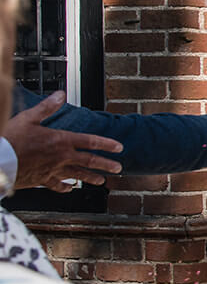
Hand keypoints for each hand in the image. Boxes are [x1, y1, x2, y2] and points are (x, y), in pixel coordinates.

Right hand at [4, 92, 123, 190]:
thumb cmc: (10, 139)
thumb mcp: (28, 118)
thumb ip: (47, 107)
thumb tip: (61, 95)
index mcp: (60, 140)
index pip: (90, 142)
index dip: (106, 144)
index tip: (119, 147)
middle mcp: (60, 157)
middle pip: (89, 161)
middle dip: (106, 164)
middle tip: (118, 168)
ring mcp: (52, 170)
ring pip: (77, 175)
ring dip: (91, 178)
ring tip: (102, 181)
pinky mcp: (41, 180)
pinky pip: (57, 185)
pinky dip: (65, 187)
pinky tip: (70, 188)